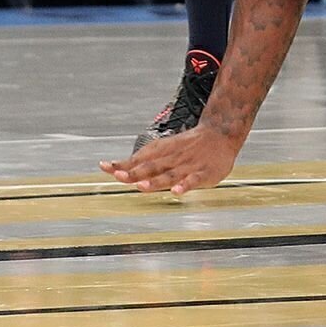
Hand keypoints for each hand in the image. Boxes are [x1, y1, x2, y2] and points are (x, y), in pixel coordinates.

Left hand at [100, 125, 239, 195]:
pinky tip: (177, 192)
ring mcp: (187, 166)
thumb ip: (146, 161)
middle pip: (150, 167)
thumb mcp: (165, 149)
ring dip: (155, 181)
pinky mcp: (203, 173)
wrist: (220, 134)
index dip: (122, 164)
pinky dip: (184, 186)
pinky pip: (193, 180)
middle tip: (119, 176)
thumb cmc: (188, 146)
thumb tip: (119, 169)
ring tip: (141, 186)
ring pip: (169, 174)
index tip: (105, 167)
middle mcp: (171, 159)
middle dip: (134, 172)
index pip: (138, 159)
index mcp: (161, 153)